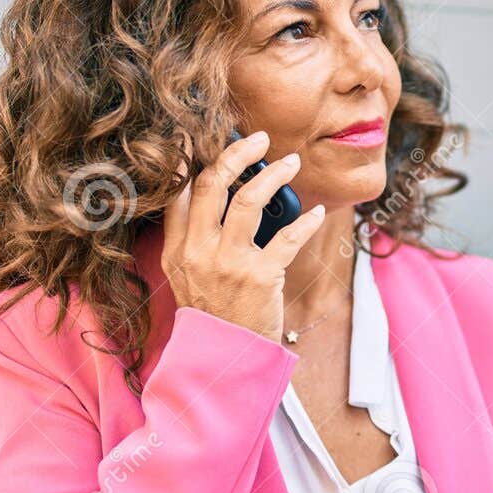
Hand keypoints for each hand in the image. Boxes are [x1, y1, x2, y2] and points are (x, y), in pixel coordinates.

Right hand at [162, 129, 326, 343]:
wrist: (224, 358)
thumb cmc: (213, 313)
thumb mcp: (186, 276)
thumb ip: (194, 237)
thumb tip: (221, 193)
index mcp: (177, 248)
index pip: (178, 192)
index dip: (188, 158)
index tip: (198, 134)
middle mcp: (198, 251)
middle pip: (214, 184)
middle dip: (238, 153)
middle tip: (259, 139)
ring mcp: (228, 263)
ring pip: (249, 200)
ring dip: (274, 174)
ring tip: (291, 162)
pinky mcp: (260, 277)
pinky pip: (287, 238)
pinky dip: (305, 221)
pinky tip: (315, 213)